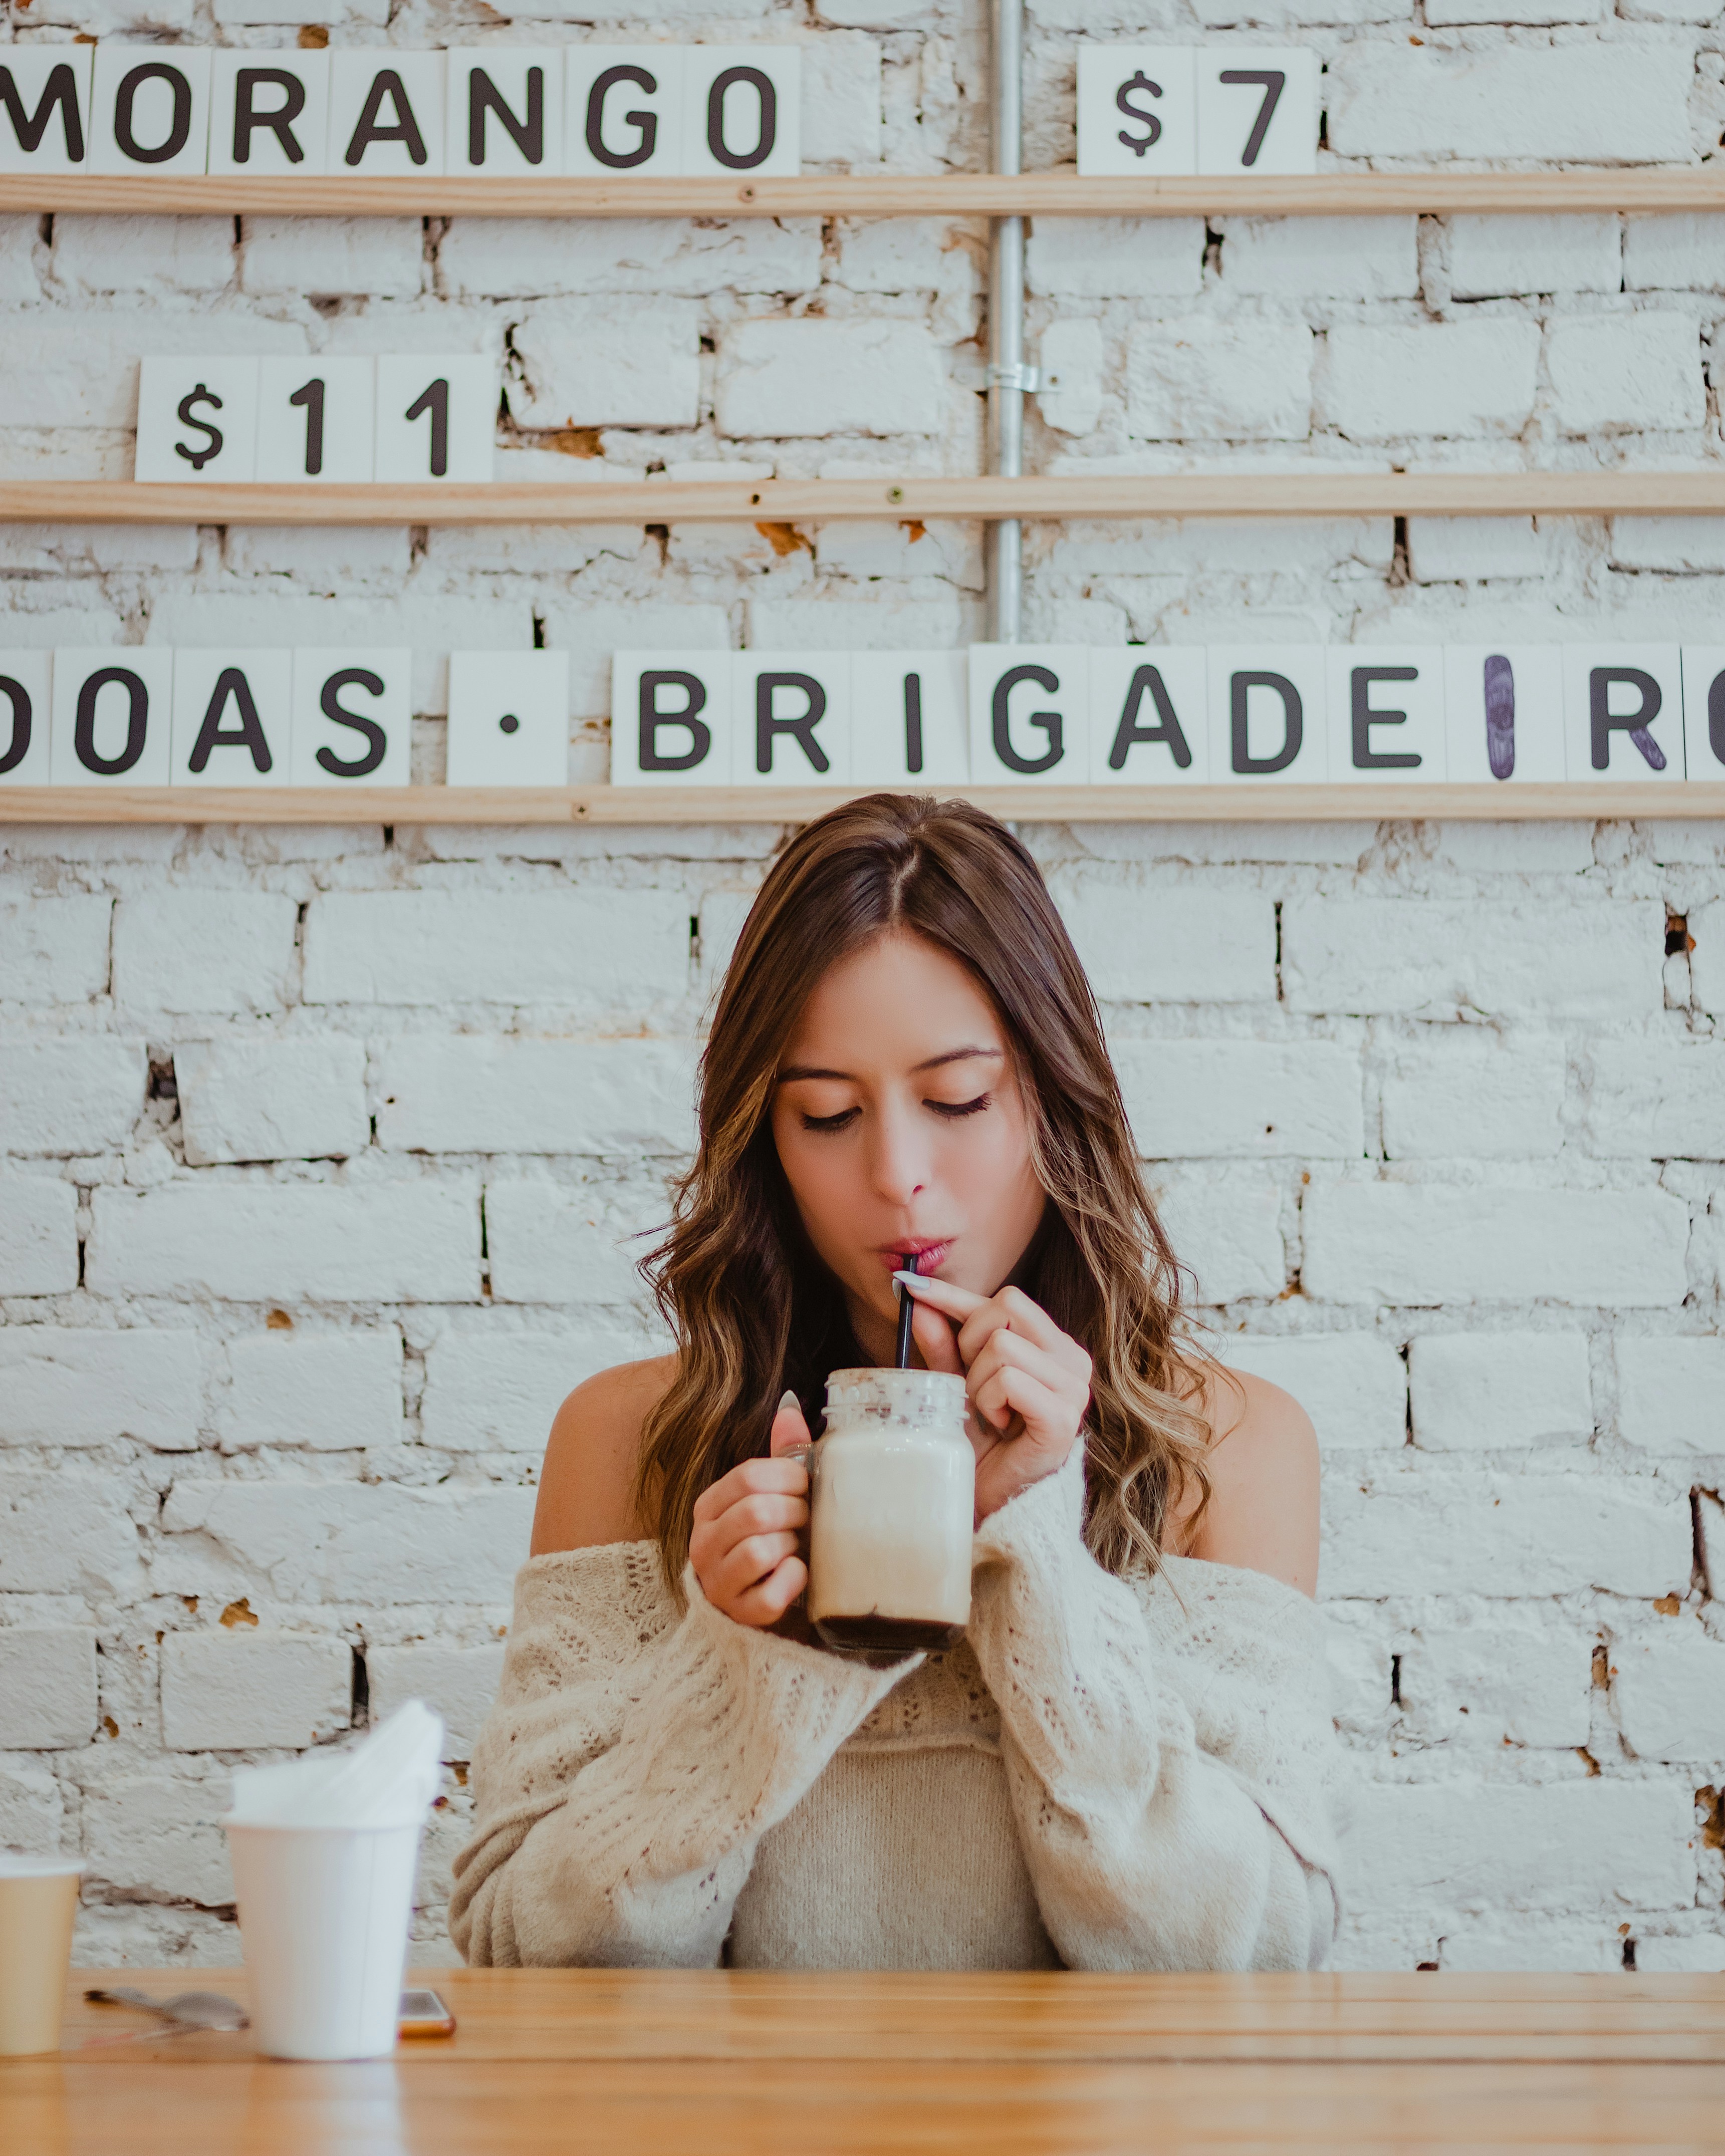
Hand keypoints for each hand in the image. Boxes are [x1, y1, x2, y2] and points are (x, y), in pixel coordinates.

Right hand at [689, 1392, 811, 1626]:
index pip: (748, 1476)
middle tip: (806, 1520)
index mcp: (708, 1506)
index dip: (789, 1476)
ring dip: (792, 1546)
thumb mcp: (772, 1495)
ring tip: (797, 1547)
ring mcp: (717, 1583)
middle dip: (795, 1513)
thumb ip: (781, 1455)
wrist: (762, 1599)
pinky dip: (793, 1582)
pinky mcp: (738, 1615)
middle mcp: (703, 1544)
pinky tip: (797, 1576)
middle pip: (756, 1511)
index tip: (805, 1487)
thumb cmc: (771, 1538)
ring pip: (760, 1551)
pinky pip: (770, 1594)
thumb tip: (789, 1405)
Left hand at [897, 1275, 1091, 1523]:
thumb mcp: (957, 1384)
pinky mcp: (1063, 1417)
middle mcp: (1072, 1359)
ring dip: (978, 1383)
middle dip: (970, 1347)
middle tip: (976, 1390)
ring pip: (1002, 1347)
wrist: (996, 1501)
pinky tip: (998, 1425)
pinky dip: (990, 1402)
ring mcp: (1073, 1388)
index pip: (1006, 1300)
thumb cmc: (983, 1442)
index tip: (911, 1287)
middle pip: (1004, 1311)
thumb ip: (944, 1344)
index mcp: (1053, 1345)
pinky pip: (1008, 1381)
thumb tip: (918, 1302)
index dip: (954, 1295)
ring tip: (989, 1413)